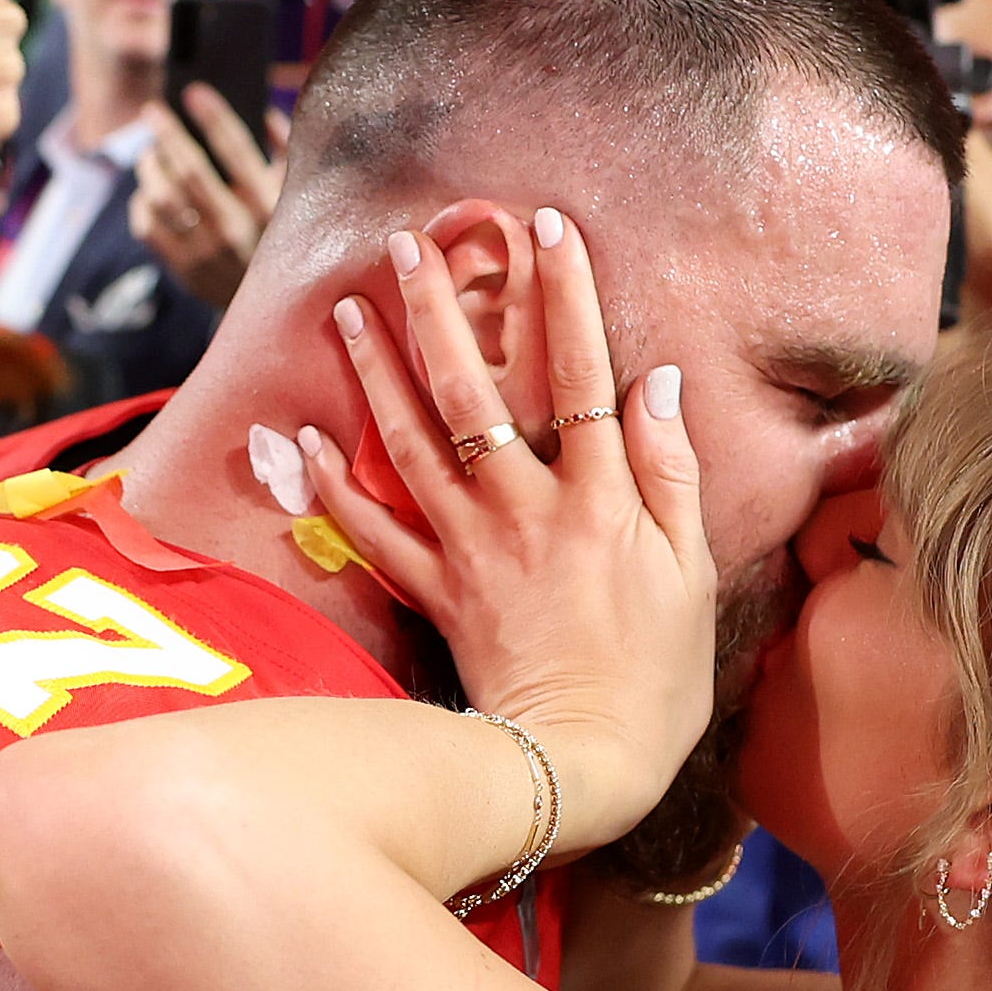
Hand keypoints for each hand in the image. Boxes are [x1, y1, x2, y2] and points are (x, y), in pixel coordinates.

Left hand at [131, 86, 284, 305]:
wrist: (273, 313)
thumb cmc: (284, 241)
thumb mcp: (295, 198)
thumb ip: (285, 154)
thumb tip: (264, 114)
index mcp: (268, 206)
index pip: (235, 147)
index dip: (212, 114)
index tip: (192, 92)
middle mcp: (236, 229)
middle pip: (188, 168)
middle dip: (166, 133)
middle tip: (153, 112)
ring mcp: (206, 253)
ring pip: (160, 196)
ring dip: (150, 167)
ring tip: (150, 155)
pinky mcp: (184, 270)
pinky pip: (147, 226)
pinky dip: (142, 203)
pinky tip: (150, 194)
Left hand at [301, 211, 716, 854]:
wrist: (582, 766)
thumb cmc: (654, 679)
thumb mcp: (690, 574)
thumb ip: (670, 474)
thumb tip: (652, 382)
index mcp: (599, 498)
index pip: (579, 373)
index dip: (565, 293)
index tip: (546, 224)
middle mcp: (525, 509)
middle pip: (475, 391)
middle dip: (441, 308)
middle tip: (408, 244)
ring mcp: (471, 550)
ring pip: (411, 445)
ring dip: (377, 372)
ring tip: (349, 309)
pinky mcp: (436, 594)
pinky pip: (373, 534)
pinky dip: (332, 487)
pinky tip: (300, 438)